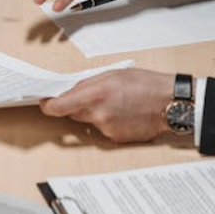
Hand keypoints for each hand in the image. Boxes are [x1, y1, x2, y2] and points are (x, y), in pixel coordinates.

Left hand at [40, 69, 175, 142]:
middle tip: (93, 97)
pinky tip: (124, 113)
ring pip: (89, 121)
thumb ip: (89, 83)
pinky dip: (108, 122)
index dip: (48, 106)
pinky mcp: (115, 138)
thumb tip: (72, 91)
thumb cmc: (146, 84)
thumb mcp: (113, 74)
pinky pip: (103, 130)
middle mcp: (97, 113)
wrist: (169, 103)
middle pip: (72, 113)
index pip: (59, 106)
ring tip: (117, 103)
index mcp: (94, 93)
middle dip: (77, 106)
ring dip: (95, 114)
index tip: (44, 103)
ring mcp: (106, 128)